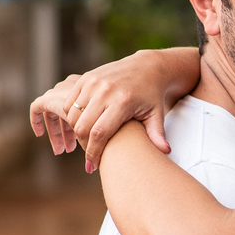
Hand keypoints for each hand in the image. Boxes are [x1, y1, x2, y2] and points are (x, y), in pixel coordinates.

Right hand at [29, 50, 178, 167]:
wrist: (148, 67)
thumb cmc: (153, 96)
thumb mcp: (156, 114)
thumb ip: (157, 134)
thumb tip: (166, 152)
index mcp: (123, 102)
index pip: (100, 133)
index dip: (93, 152)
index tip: (92, 167)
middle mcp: (105, 91)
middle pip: (83, 126)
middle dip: (83, 145)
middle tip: (89, 155)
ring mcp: (93, 82)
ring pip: (72, 115)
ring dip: (75, 131)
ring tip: (86, 141)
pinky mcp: (85, 78)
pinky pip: (69, 102)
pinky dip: (71, 116)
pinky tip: (81, 126)